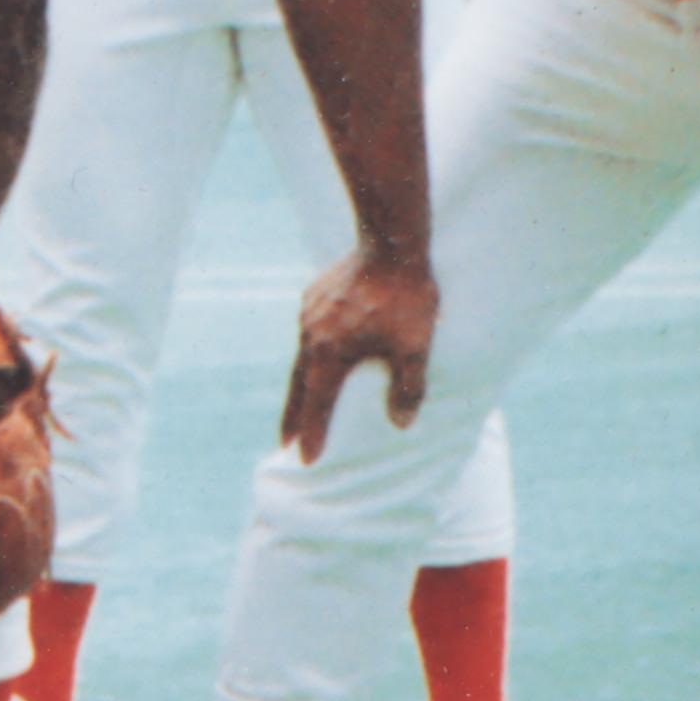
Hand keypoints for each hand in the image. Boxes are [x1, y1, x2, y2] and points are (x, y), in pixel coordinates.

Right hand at [278, 240, 436, 462]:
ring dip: (302, 383)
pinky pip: (310, 332)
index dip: (312, 432)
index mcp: (329, 353)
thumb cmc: (405, 297)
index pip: (316, 403)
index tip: (304, 457)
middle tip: (285, 442)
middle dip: (293, 416)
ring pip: (301, 357)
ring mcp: (309, 314)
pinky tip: (321, 353)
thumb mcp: (414, 347)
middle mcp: (311, 336)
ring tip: (302, 401)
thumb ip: (408, 387)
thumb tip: (400, 424)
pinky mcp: (314, 296)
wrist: (391, 242)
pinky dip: (311, 352)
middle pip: (298, 386)